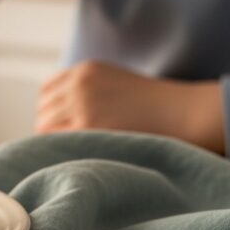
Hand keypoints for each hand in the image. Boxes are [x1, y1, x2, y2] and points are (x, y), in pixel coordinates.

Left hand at [35, 61, 224, 153]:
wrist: (187, 114)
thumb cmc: (155, 108)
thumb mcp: (115, 86)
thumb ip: (86, 95)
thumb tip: (52, 120)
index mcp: (85, 71)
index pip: (46, 93)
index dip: (52, 112)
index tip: (66, 128)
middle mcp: (79, 84)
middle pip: (42, 112)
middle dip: (52, 130)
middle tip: (73, 148)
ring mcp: (82, 104)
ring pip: (43, 128)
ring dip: (55, 143)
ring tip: (77, 155)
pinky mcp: (88, 126)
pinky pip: (56, 141)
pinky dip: (61, 150)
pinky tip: (79, 158)